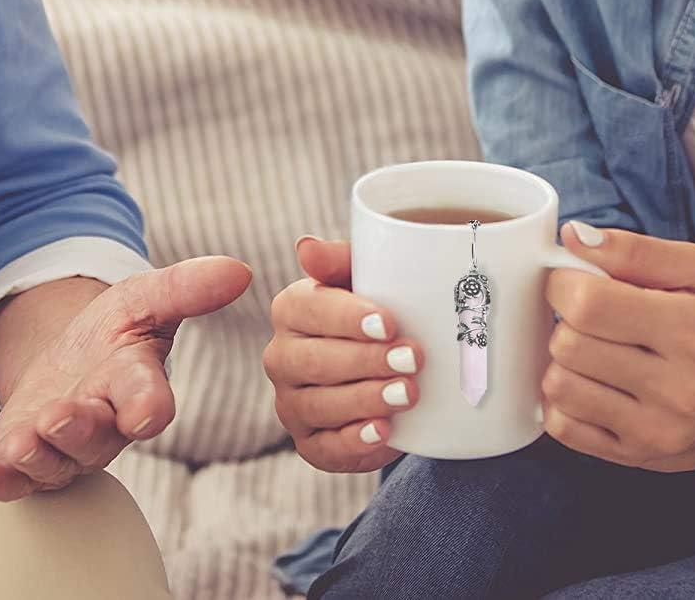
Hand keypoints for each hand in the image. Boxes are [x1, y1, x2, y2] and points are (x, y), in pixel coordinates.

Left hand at [0, 255, 252, 500]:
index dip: (149, 405)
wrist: (70, 359)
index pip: (150, 397)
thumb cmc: (115, 332)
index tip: (148, 413)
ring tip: (18, 441)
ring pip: (56, 462)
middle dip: (79, 430)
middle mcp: (105, 422)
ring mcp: (65, 446)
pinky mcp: (28, 458)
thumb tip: (241, 269)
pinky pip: (15, 478)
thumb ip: (188, 286)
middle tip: (59, 417)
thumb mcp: (145, 297)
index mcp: (136, 383)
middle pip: (97, 436)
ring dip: (37, 455)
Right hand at [263, 236, 424, 473]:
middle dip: (366, 361)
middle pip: (315, 361)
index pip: (309, 310)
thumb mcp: (365, 279)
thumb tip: (306, 246)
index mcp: (290, 309)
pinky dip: (356, 442)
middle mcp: (281, 356)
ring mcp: (292, 403)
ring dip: (367, 399)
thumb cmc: (377, 312)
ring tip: (408, 393)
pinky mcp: (310, 443)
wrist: (392, 366)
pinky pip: (325, 448)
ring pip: (321, 404)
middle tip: (412, 358)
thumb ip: (338, 259)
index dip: (348, 317)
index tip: (389, 323)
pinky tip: (384, 431)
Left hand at [542, 222, 694, 472]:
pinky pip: (563, 426)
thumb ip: (633, 249)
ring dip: (562, 360)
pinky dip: (561, 400)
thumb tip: (572, 236)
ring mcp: (656, 430)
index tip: (572, 280)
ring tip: (588, 350)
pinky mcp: (636, 457)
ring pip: (559, 384)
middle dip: (563, 320)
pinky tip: (585, 383)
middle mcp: (678, 388)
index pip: (588, 302)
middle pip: (568, 343)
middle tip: (585, 317)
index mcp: (691, 331)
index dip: (564, 282)